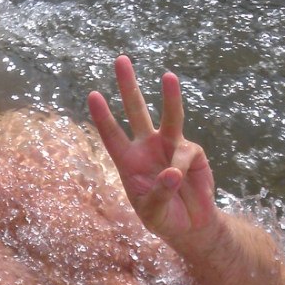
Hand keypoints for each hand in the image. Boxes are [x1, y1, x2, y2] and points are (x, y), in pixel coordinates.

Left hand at [88, 55, 217, 243]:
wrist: (191, 224)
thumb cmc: (164, 218)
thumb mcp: (153, 213)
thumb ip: (158, 194)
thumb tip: (171, 172)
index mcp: (128, 161)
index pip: (112, 135)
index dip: (103, 117)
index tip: (93, 95)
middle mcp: (147, 147)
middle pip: (136, 111)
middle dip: (128, 85)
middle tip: (120, 59)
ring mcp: (170, 146)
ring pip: (168, 116)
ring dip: (169, 96)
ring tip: (168, 76)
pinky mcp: (191, 152)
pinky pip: (185, 154)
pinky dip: (180, 168)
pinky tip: (181, 182)